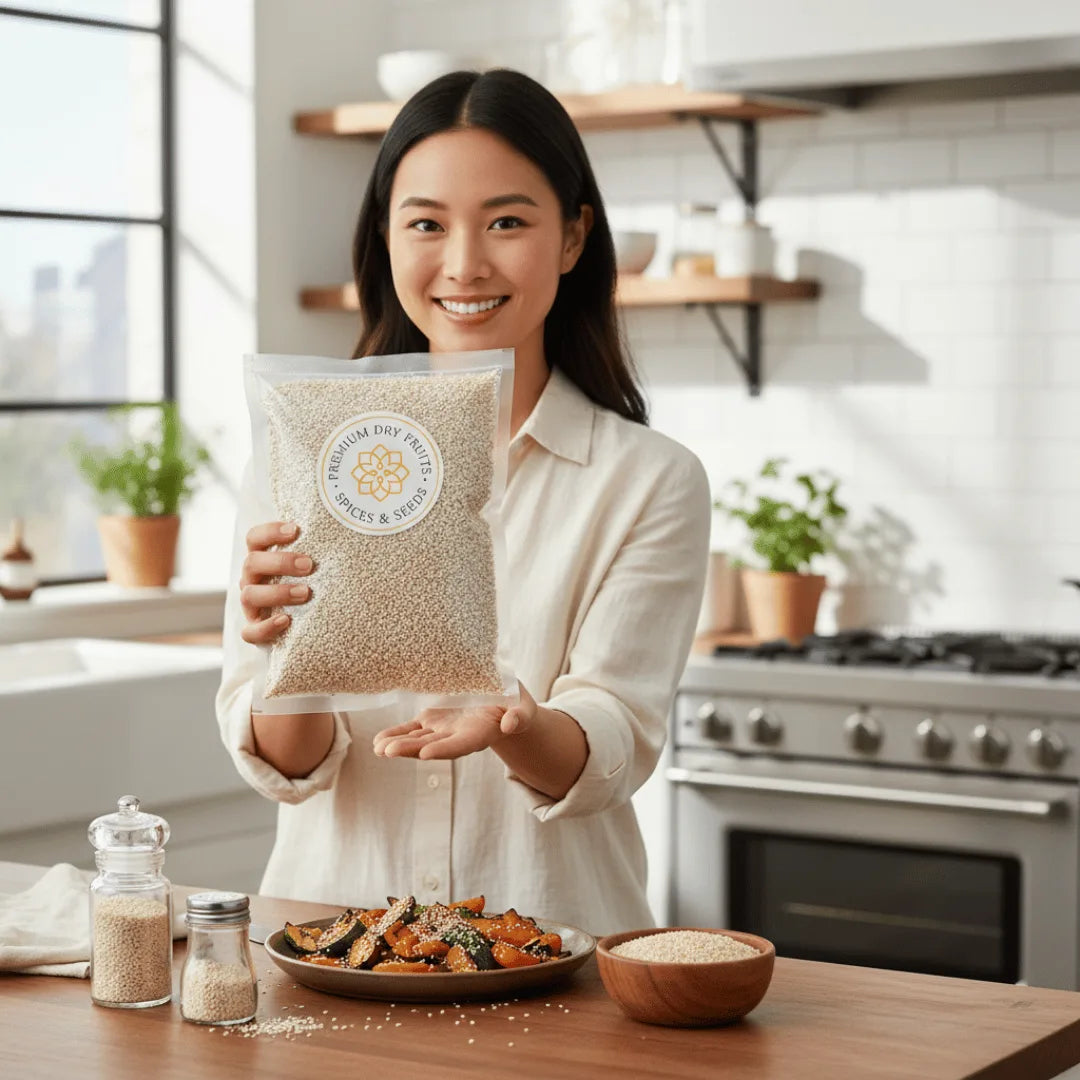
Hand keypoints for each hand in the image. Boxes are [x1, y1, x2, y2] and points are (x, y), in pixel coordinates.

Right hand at [238, 521, 313, 644]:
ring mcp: (250, 605)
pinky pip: (250, 632)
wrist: (309, 622)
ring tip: (305, 593)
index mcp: (262, 558)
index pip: (254, 538)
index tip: (295, 530)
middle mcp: (251, 579)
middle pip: (252, 563)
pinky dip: (266, 626)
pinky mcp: (254, 630)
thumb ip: (318, 551)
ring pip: (249, 595)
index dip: (270, 532)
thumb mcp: (312, 566)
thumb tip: (346, 537)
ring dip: (277, 592)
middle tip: (308, 565)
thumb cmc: (311, 583)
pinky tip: (286, 620)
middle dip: (281, 562)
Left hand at [372, 684, 537, 760]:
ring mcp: (443, 729)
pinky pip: (412, 730)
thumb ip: (519, 716)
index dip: (445, 748)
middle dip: (410, 749)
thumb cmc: (517, 705)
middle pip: (433, 745)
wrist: (504, 705)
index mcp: (481, 733)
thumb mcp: (523, 708)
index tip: (426, 754)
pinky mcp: (433, 721)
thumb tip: (511, 724)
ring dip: (397, 744)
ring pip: (418, 739)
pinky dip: (396, 734)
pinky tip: (378, 741)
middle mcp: (458, 736)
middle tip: (388, 751)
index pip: (461, 744)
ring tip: (377, 748)